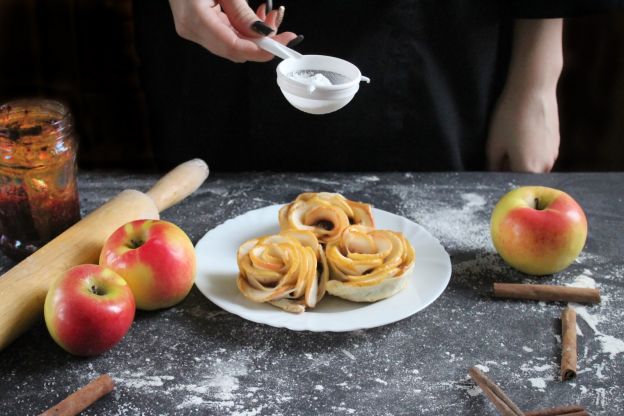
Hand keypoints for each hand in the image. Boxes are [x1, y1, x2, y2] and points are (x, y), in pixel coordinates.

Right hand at [169, 0, 297, 62]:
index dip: (261, 50)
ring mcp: (192, 30)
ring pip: (232, 45)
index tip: (283, 42)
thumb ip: (242, 12)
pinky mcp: (197, 26)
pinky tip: (254, 16)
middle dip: (261, 42)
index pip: (234, 48)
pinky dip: (243, 30)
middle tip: (279, 25)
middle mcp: (192, 30)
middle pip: (235, 50)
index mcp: (195, 18)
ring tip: (268, 15)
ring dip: (254, 35)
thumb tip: (263, 34)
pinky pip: (225, 35)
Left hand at [486, 87, 559, 172]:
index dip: (500, 177)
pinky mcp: (556, 144)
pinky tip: (523, 136)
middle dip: (511, 170)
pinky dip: (531, 152)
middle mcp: (545, 167)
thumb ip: (494, 166)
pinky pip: (541, 156)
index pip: (511, 183)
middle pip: (524, 177)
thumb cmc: (510, 118)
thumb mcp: (494, 145)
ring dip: (522, 161)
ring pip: (533, 166)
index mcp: (528, 170)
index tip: (494, 169)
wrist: (533, 90)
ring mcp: (553, 155)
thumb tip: (494, 175)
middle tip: (501, 154)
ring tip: (512, 142)